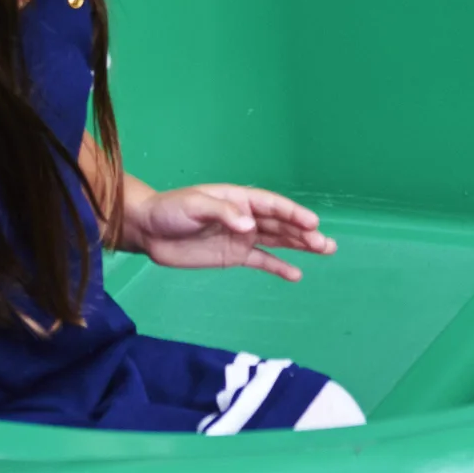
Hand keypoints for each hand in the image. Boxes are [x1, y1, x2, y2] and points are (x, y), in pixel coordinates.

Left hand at [127, 182, 332, 279]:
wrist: (149, 231)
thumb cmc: (170, 210)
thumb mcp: (194, 206)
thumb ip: (223, 213)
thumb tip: (249, 226)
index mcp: (238, 198)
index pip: (271, 205)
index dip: (293, 213)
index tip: (312, 222)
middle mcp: (245, 216)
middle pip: (280, 224)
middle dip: (303, 232)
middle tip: (325, 244)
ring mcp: (242, 236)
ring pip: (277, 240)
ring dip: (300, 245)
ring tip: (325, 250)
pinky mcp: (234, 255)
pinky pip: (262, 260)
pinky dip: (279, 266)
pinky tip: (296, 274)